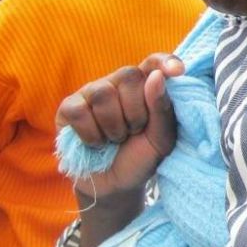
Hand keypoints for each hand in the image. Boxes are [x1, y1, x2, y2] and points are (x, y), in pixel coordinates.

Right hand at [56, 54, 184, 199]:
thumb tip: (156, 77)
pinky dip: (91, 134)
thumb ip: (162, 109)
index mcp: (145, 86)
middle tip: (134, 131)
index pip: (153, 62)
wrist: (115, 185)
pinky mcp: (68, 108)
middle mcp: (117, 83)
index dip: (164, 62)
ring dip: (114, 126)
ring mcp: (91, 93)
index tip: (178, 71)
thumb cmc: (141, 157)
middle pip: (129, 76)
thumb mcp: (161, 139)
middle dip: (136, 112)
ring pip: (103, 94)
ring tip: (116, 139)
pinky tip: (95, 143)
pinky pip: (79, 111)